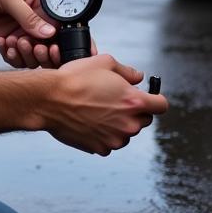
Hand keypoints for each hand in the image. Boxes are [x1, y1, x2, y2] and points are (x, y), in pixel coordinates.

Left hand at [0, 0, 62, 67]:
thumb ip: (28, 16)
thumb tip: (50, 33)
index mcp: (41, 4)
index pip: (57, 26)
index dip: (56, 39)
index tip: (49, 46)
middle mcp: (34, 20)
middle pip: (49, 45)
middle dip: (41, 51)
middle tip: (30, 46)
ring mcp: (20, 31)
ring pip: (33, 55)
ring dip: (24, 54)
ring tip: (11, 42)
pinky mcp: (7, 40)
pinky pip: (15, 57)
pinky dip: (10, 55)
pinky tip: (1, 42)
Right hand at [42, 54, 168, 154]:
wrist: (50, 100)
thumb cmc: (76, 78)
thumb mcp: (105, 63)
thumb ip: (128, 71)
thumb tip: (139, 77)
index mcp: (134, 101)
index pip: (162, 105)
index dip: (155, 99)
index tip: (148, 97)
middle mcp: (129, 124)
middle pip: (145, 120)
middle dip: (135, 111)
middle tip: (115, 100)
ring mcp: (115, 139)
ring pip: (126, 133)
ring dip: (119, 124)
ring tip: (99, 110)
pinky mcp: (101, 149)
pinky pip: (110, 143)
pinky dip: (104, 134)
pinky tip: (90, 121)